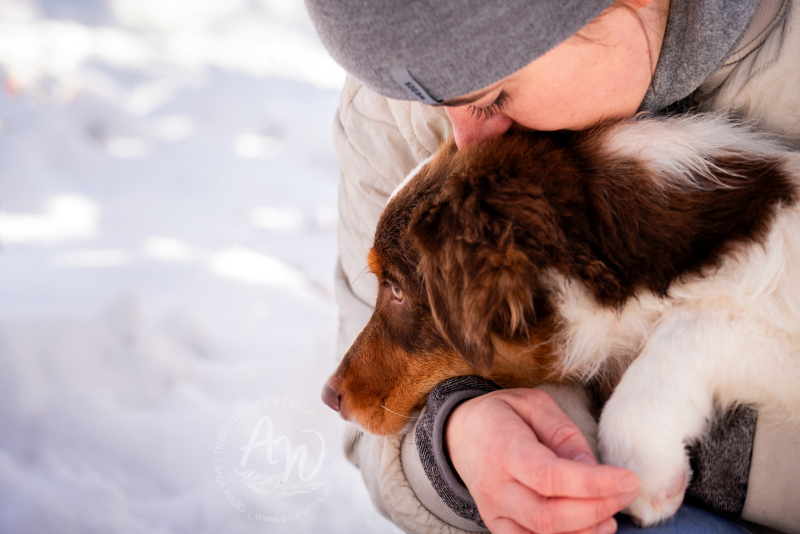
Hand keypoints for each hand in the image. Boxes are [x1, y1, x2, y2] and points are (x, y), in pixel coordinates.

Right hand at [446, 389, 639, 533]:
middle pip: (549, 514)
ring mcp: (493, 511)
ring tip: (611, 513)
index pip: (550, 477)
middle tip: (626, 492)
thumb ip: (564, 435)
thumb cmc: (502, 415)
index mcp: (503, 449)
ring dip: (585, 531)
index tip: (629, 480)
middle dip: (597, 508)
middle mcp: (494, 486)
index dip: (593, 484)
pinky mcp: (497, 526)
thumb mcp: (534, 405)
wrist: (460, 434)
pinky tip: (590, 528)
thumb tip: (592, 469)